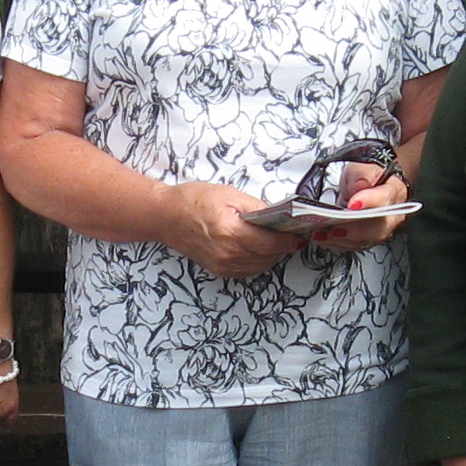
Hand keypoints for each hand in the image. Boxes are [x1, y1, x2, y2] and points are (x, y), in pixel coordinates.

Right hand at [159, 182, 302, 281]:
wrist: (166, 216)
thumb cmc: (195, 200)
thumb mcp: (230, 195)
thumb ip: (258, 208)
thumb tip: (281, 218)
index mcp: (231, 232)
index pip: (271, 243)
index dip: (289, 240)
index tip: (299, 235)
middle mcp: (227, 253)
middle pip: (268, 257)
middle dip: (283, 247)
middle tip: (291, 235)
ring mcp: (222, 265)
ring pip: (261, 266)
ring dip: (272, 256)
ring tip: (277, 241)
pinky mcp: (219, 270)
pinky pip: (248, 271)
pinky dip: (258, 262)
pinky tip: (259, 249)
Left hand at [311, 166, 410, 252]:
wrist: (367, 185)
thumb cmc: (365, 177)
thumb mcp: (360, 168)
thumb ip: (360, 177)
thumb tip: (358, 188)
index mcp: (394, 190)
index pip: (384, 198)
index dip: (368, 202)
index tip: (352, 204)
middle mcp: (393, 213)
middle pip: (379, 227)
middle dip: (354, 229)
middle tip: (335, 228)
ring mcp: (383, 229)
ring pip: (367, 240)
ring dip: (343, 239)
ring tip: (323, 234)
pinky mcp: (370, 239)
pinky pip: (357, 245)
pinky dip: (339, 243)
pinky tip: (325, 238)